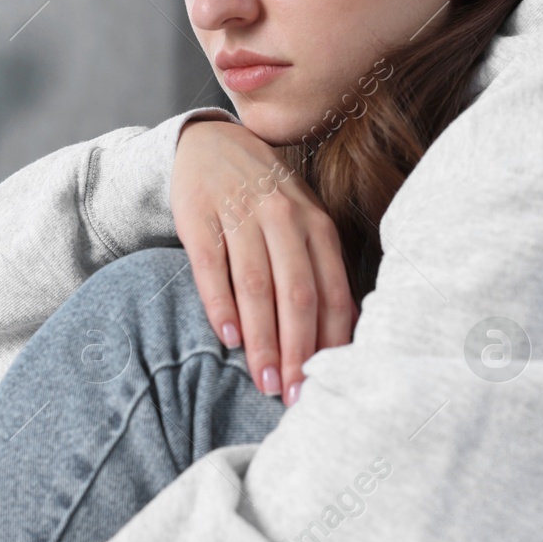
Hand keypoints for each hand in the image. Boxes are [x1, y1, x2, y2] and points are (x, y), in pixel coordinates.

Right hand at [171, 119, 357, 405]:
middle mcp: (283, 218)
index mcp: (316, 224)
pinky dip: (221, 305)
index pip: (330, 291)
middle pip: (297, 293)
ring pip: (257, 285)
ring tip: (263, 381)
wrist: (210, 146)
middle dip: (297, 350)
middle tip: (293, 395)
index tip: (323, 383)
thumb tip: (343, 334)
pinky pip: (212, 267)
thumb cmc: (265, 199)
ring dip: (262, 339)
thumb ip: (320, 270)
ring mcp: (240, 215)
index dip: (328, 342)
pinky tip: (228, 339)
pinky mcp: (199, 217)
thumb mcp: (302, 223)